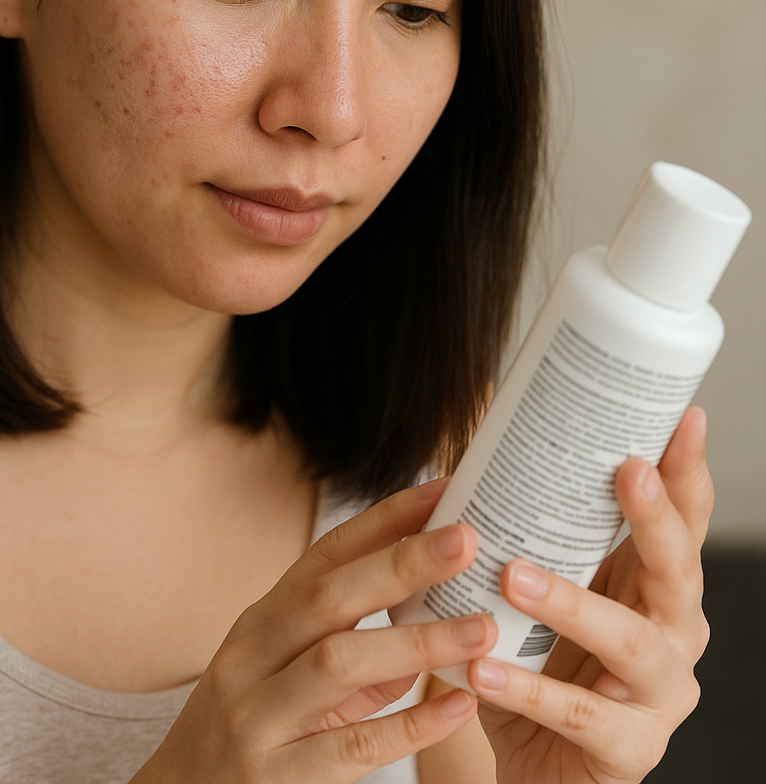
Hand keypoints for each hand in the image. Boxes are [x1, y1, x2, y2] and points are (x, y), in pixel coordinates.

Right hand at [133, 478, 498, 783]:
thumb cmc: (241, 726)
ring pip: (338, 664)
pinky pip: (351, 747)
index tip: (440, 492)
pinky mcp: (275, 777)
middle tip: (466, 540)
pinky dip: (410, 725)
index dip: (383, 521)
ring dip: (415, 643)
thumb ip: (348, 650)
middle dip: (400, 564)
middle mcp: (251, 659)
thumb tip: (422, 627)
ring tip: (480, 628)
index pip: (324, 557)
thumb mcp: (279, 673)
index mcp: (260, 623)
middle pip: (329, 598)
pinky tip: (458, 706)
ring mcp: (258, 717)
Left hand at [470, 407, 712, 783]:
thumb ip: (534, 537)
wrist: (534, 762)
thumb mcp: (540, 589)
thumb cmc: (539, 659)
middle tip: (627, 470)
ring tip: (512, 577)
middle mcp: (672, 633)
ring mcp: (658, 694)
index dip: (687, 473)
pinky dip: (526, 687)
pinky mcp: (629, 748)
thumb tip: (487, 456)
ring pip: (629, 640)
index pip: (682, 522)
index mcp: (652, 586)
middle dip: (656, 518)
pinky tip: (481, 669)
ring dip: (572, 604)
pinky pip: (575, 713)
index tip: (683, 419)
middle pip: (678, 570)